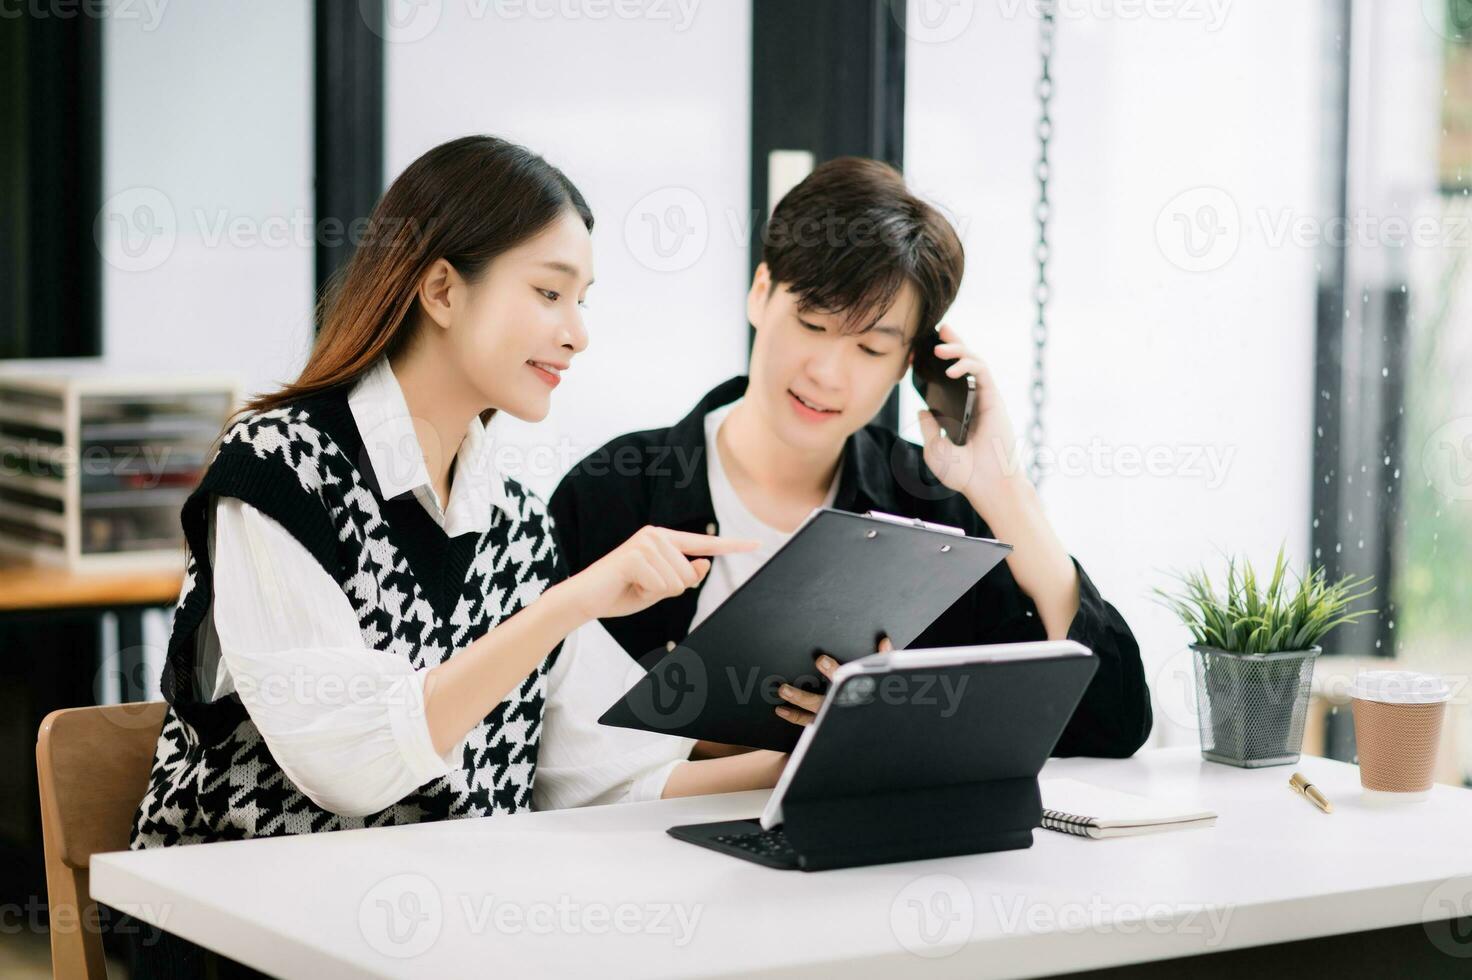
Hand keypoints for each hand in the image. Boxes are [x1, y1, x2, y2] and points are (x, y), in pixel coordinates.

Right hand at [557, 526, 757, 620]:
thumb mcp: (660, 588)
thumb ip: (683, 577)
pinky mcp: (636, 555)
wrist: (585, 599)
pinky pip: (663, 585)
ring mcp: (646, 542)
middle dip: (669, 589)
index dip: (733, 545)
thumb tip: (704, 565)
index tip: (757, 544)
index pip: (704, 543)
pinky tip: (629, 585)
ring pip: (678, 581)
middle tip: (641, 586)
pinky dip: (648, 593)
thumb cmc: (622, 592)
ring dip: (657, 592)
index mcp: (664, 539)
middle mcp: (656, 534)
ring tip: (634, 585)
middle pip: (690, 573)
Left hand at [775, 636, 892, 726]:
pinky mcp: (825, 725)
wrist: (879, 726)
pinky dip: (794, 717)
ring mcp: (831, 719)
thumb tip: (885, 641)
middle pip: (818, 703)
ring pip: (809, 716)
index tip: (820, 661)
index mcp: (853, 695)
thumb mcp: (883, 678)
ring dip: (793, 708)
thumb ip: (883, 658)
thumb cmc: (878, 699)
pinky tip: (781, 711)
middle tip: (785, 689)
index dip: (832, 671)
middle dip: (801, 697)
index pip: (842, 683)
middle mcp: (840, 709)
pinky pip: (807, 723)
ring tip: (781, 694)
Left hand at [917, 322, 1024, 499]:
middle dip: (951, 343)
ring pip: (973, 362)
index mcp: (958, 412)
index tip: (917, 353)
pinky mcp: (993, 398)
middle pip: (962, 364)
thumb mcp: (934, 449)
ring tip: (938, 349)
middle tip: (937, 329)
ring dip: (957, 350)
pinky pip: (981, 372)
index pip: (947, 380)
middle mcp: (972, 401)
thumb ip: (928, 428)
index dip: (934, 364)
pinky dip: (966, 365)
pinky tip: (951, 369)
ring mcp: (983, 398)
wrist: (985, 485)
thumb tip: (922, 409)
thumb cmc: (963, 473)